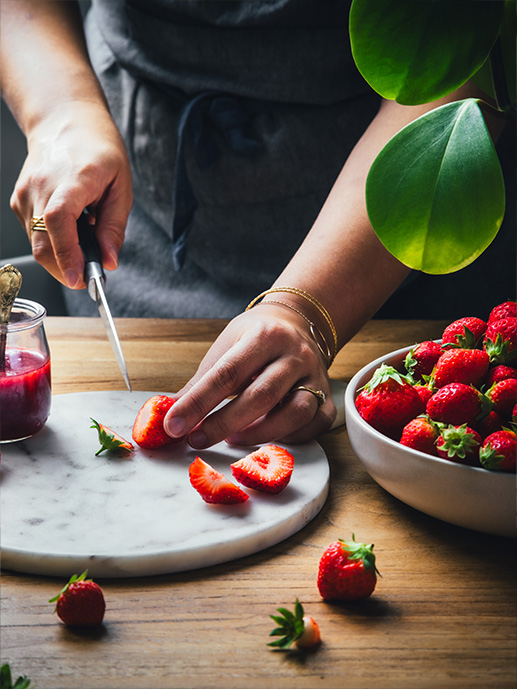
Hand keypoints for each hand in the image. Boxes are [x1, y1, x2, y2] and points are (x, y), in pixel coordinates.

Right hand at [10, 100, 132, 287]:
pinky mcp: (19, 202)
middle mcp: (41, 187)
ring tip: (84, 240)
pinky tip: (69, 228)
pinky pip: (34, 235)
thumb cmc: (98, 151)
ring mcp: (25, 195)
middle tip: (88, 276)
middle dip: (65, 269)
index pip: (58, 220)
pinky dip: (53, 243)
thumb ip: (114, 227)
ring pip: (37, 244)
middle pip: (42, 243)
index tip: (79, 278)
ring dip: (61, 257)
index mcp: (72, 180)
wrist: (65, 122)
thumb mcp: (121, 187)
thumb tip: (109, 261)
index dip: (67, 254)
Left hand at [163, 304, 336, 447]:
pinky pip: (316, 423)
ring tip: (233, 441)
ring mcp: (315, 375)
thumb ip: (201, 383)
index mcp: (263, 335)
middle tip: (196, 440)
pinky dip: (292, 437)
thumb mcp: (226, 348)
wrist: (296, 323)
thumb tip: (167, 416)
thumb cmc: (253, 339)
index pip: (227, 373)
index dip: (198, 403)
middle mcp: (294, 354)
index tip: (173, 425)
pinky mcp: (328, 396)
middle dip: (224, 423)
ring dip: (260, 434)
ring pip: (295, 412)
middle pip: (261, 395)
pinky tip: (268, 439)